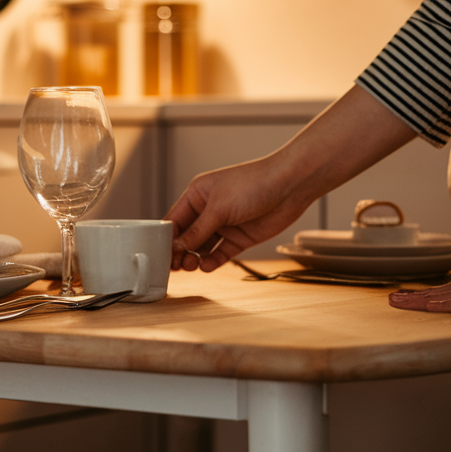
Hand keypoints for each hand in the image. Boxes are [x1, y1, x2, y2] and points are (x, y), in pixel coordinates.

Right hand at [166, 153, 312, 271]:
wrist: (289, 186)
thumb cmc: (252, 185)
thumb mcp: (219, 208)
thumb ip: (197, 231)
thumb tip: (178, 247)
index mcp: (197, 195)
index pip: (175, 220)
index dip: (167, 238)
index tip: (161, 255)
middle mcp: (208, 210)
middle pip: (187, 236)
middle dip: (179, 251)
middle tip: (175, 267)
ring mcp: (224, 225)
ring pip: (202, 247)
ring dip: (194, 258)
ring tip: (191, 267)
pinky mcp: (239, 237)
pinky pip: (220, 253)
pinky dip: (211, 261)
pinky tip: (205, 266)